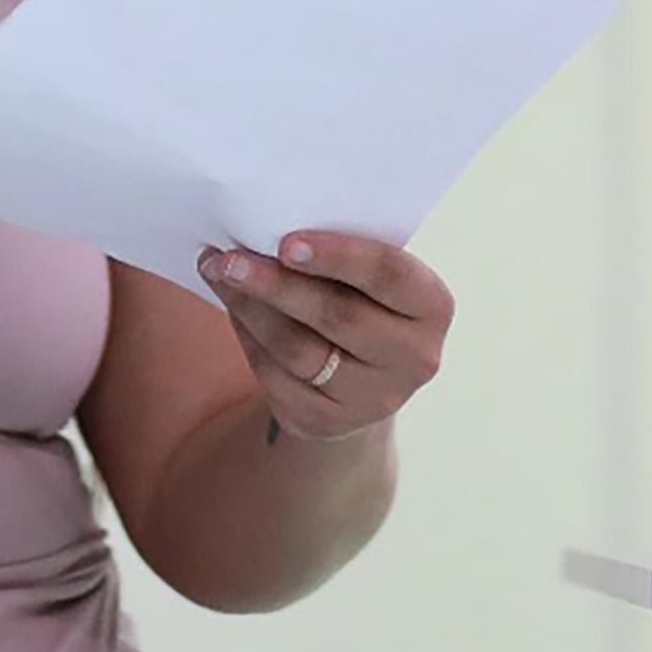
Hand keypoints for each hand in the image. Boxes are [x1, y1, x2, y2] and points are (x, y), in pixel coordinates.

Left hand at [197, 232, 454, 441]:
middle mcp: (413, 357)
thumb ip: (338, 255)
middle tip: (229, 258)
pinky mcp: (327, 422)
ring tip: (219, 273)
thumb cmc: (362, 300)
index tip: (286, 242)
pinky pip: (275, 376)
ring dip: (250, 308)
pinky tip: (233, 308)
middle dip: (276, 284)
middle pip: (337, 316)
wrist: (362, 379)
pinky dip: (247, 337)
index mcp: (431, 306)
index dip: (338, 256)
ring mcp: (372, 398)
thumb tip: (262, 229)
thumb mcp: (370, 277)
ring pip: (297, 349)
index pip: (388, 274)